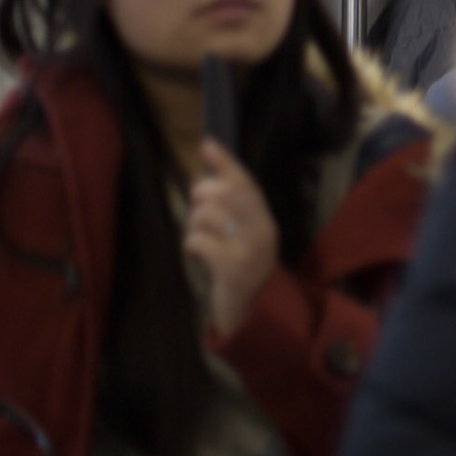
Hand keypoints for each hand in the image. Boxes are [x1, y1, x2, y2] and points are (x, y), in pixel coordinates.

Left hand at [184, 139, 278, 335]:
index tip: (207, 143)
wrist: (252, 312)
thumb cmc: (239, 269)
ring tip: (201, 241)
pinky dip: (192, 247)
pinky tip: (199, 257)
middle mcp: (261, 229)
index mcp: (263, 220)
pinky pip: (199, 241)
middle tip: (199, 213)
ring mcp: (248, 248)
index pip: (245, 183)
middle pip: (223, 193)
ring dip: (194, 226)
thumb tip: (201, 178)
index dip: (225, 163)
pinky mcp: (232, 266)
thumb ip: (229, 211)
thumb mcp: (241, 237)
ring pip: (206, 215)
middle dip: (201, 196)